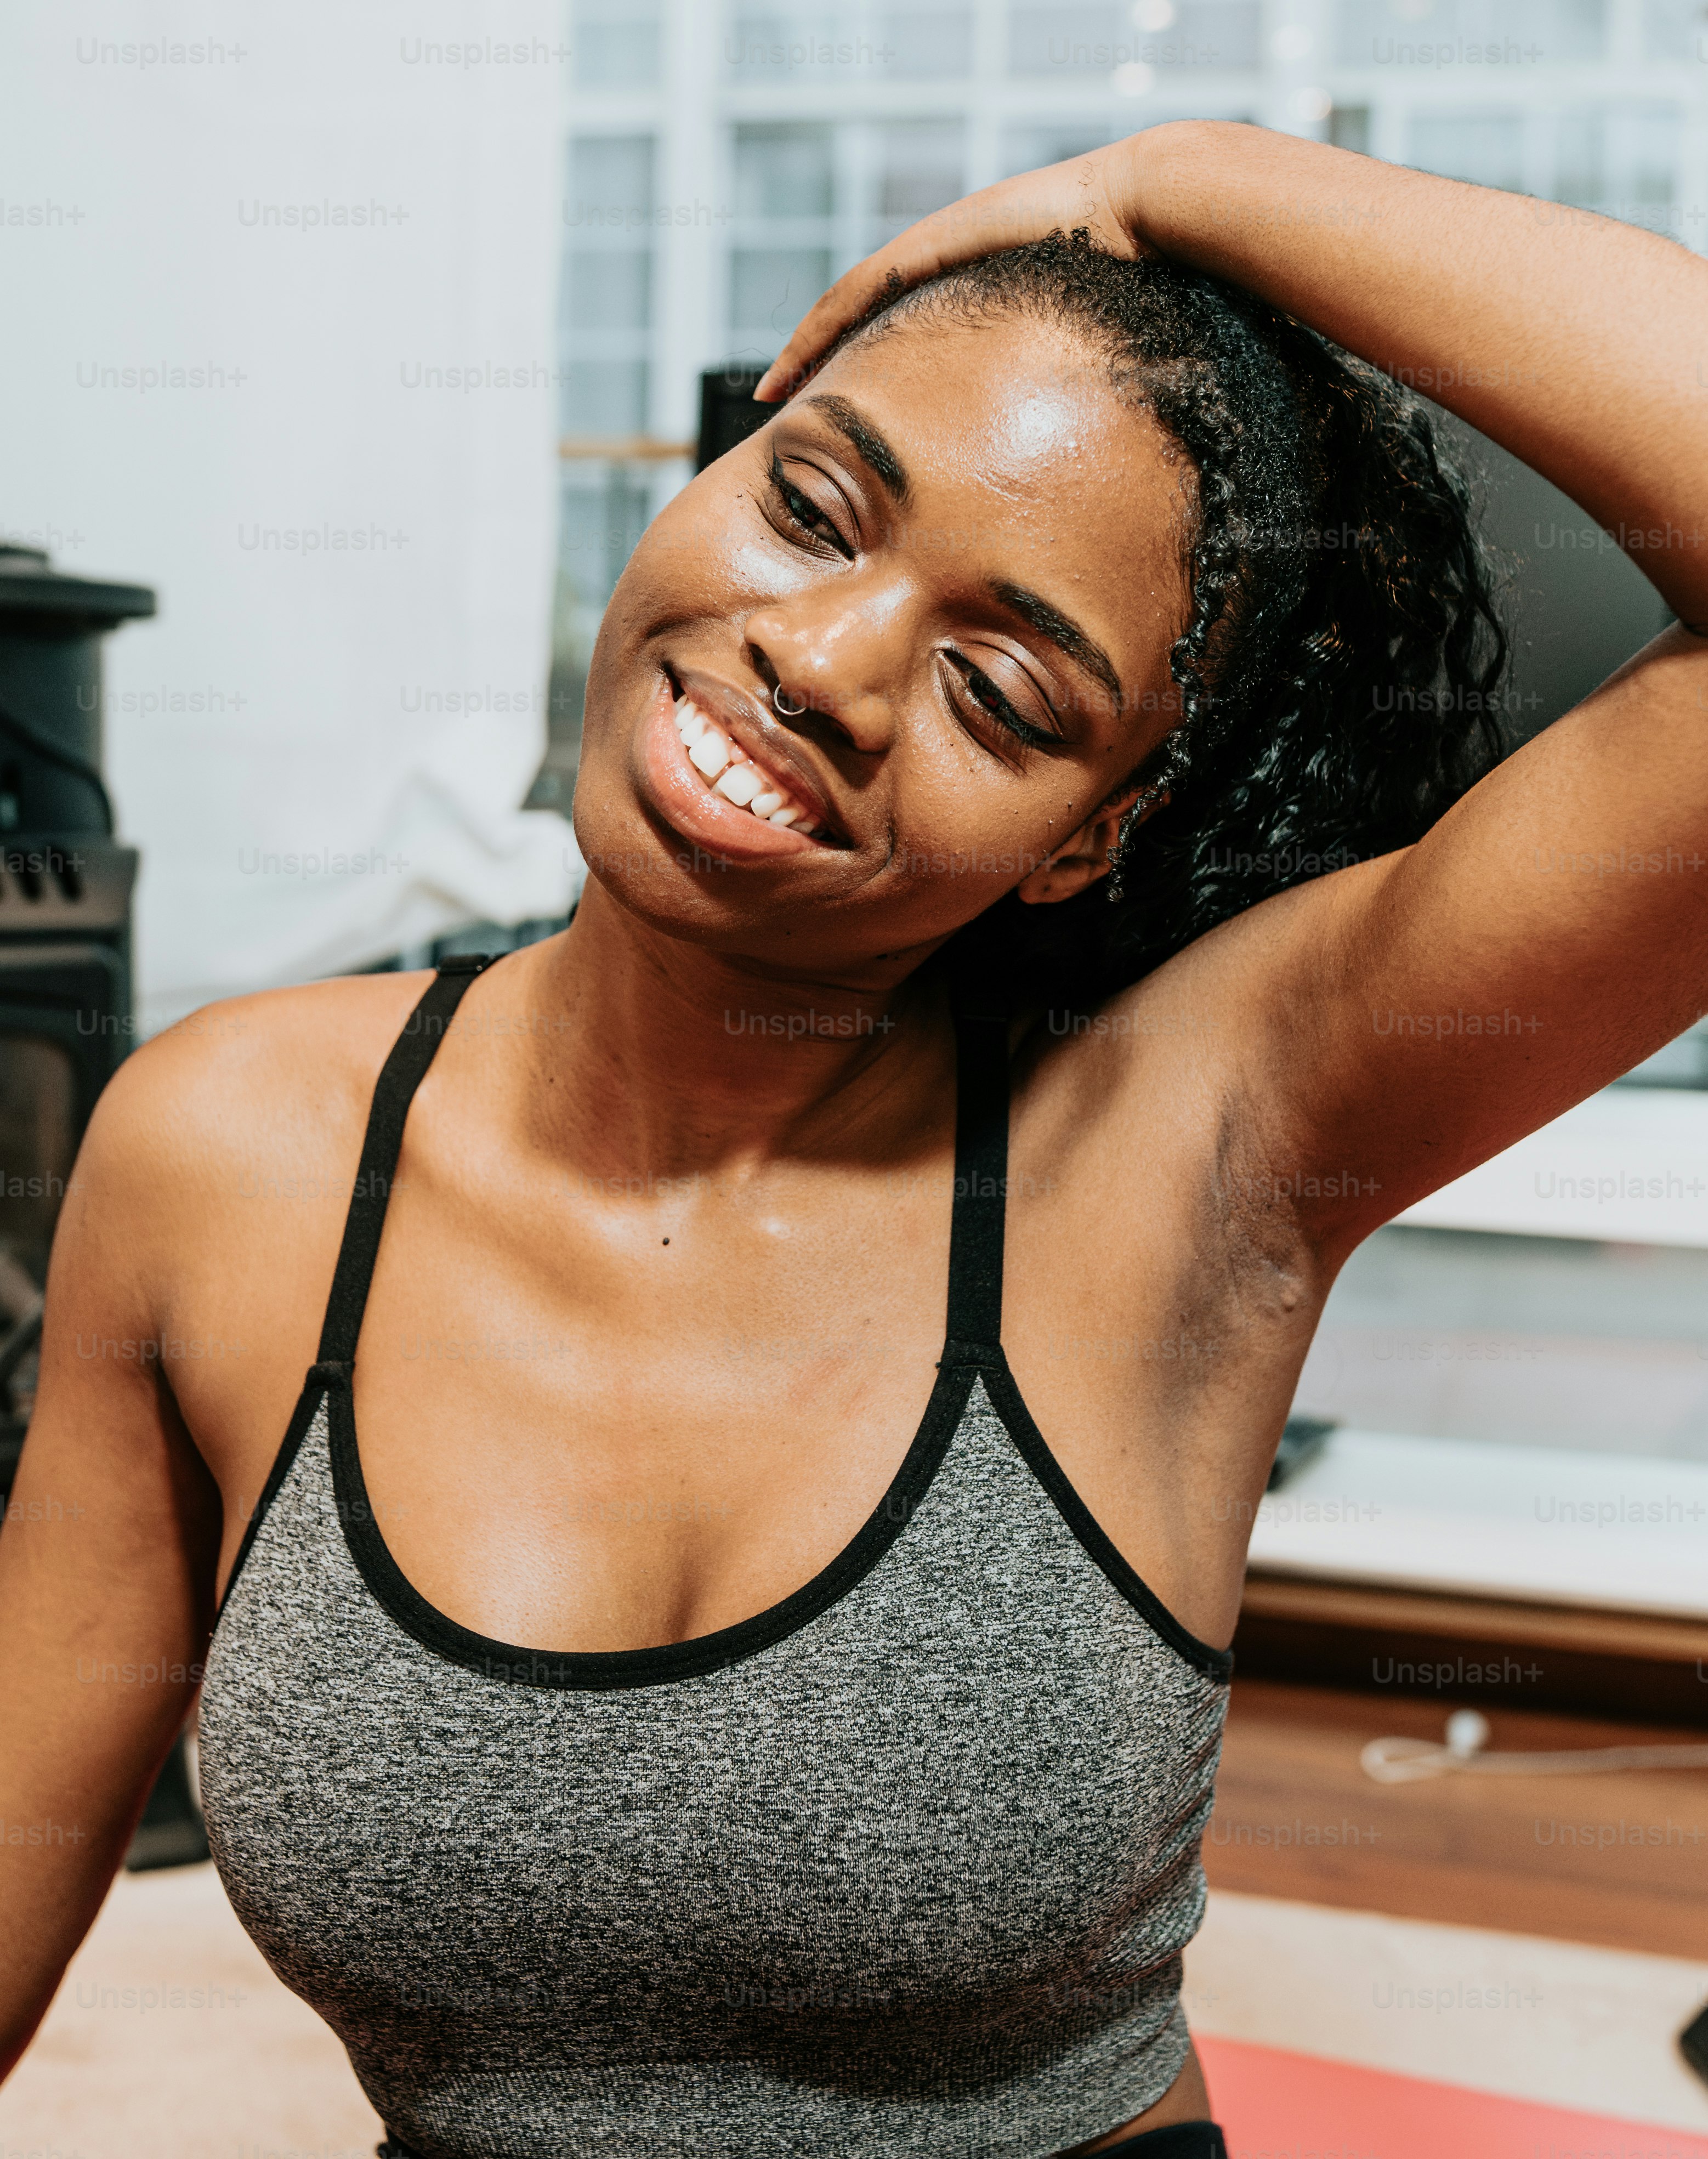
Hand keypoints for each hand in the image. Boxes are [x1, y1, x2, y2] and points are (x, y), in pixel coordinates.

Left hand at [752, 142, 1144, 401]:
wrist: (1142, 212)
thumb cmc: (1132, 285)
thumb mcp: (1072, 345)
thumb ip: (1049, 380)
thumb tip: (1054, 447)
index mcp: (971, 291)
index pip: (897, 333)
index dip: (856, 368)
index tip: (827, 412)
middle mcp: (945, 264)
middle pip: (864, 319)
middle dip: (821, 364)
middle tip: (782, 407)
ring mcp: (934, 248)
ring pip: (850, 306)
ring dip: (808, 351)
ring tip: (772, 395)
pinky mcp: (931, 244)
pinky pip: (859, 291)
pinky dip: (821, 329)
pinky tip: (791, 364)